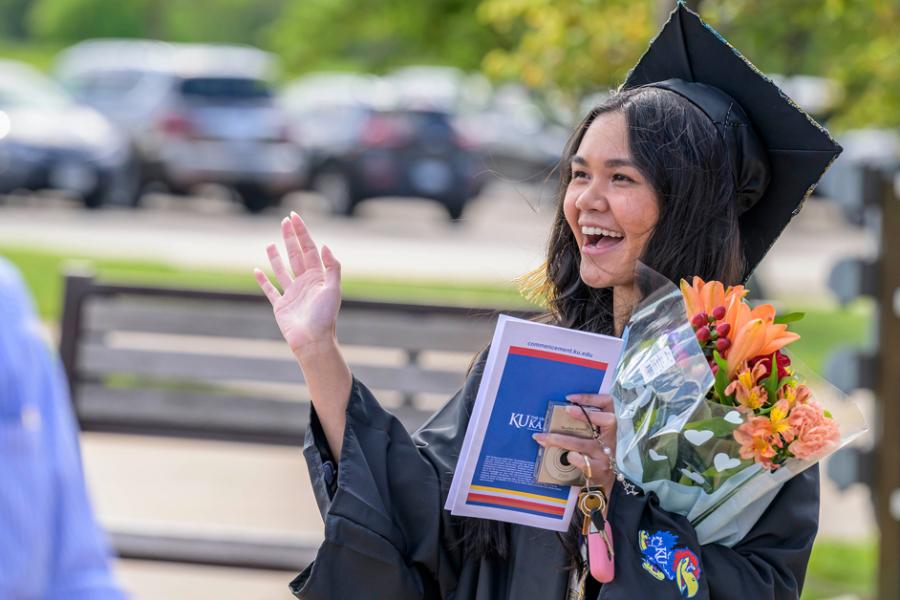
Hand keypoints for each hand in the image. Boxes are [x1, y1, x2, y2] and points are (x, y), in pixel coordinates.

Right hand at [255, 212, 341, 357]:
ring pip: (282, 270)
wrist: (313, 341)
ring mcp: (292, 293)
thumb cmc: (325, 317)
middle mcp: (305, 282)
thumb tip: (323, 245)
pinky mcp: (281, 305)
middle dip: (290, 237)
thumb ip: (332, 267)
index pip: (309, 249)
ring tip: (270, 243)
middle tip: (285, 220)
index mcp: (318, 277)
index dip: (302, 232)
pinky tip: (257, 270)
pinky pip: (270, 290)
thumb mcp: (333, 289)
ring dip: (276, 256)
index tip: (295, 217)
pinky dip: (263, 280)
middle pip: (296, 254)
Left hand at [533, 393, 617, 501]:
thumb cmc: (593, 455)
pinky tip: (566, 457)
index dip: (591, 398)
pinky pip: (584, 462)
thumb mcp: (594, 439)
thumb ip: (583, 426)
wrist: (603, 484)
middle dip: (586, 414)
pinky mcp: (599, 470)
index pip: (608, 404)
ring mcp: (606, 455)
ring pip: (584, 443)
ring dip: (560, 439)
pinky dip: (574, 458)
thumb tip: (556, 413)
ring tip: (541, 437)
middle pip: (607, 421)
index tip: (570, 398)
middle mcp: (610, 439)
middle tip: (566, 410)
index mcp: (608, 427)